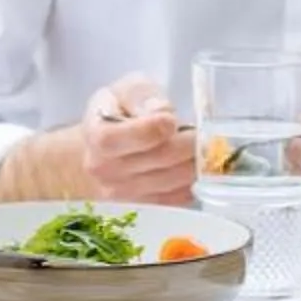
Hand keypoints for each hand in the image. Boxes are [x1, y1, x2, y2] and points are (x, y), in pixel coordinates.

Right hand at [79, 74, 197, 203]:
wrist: (98, 154)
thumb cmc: (115, 116)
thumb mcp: (124, 92)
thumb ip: (141, 95)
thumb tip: (162, 111)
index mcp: (98, 135)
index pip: (124, 138)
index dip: (152, 129)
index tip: (171, 120)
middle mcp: (106, 170)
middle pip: (161, 158)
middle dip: (189, 142)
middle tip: (202, 131)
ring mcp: (124, 195)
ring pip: (175, 179)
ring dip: (196, 161)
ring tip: (201, 146)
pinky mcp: (143, 209)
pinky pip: (180, 197)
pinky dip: (194, 180)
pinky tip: (193, 164)